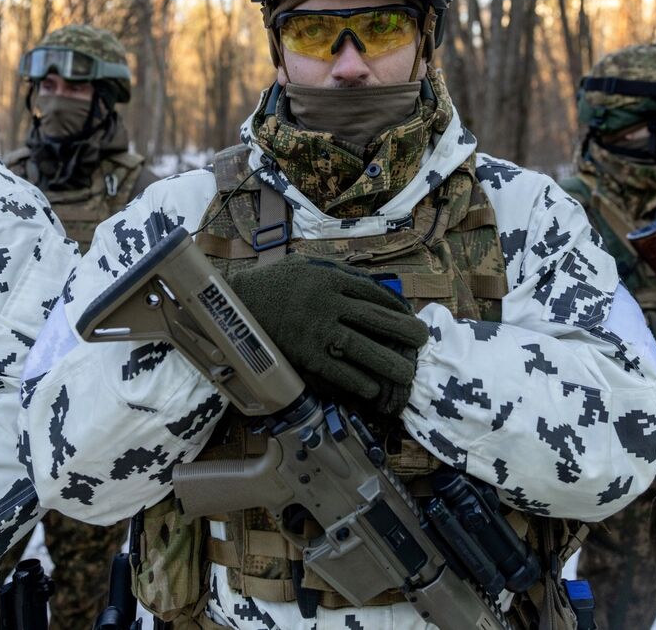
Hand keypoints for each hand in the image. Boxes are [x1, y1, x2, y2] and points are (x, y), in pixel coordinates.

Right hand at [228, 255, 429, 415]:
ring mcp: (316, 330)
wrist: (233, 305)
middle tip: (422, 341)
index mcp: (330, 279)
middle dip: (403, 331)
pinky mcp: (304, 354)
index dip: (396, 306)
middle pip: (376, 318)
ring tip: (406, 372)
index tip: (409, 315)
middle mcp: (328, 303)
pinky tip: (373, 388)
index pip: (374, 293)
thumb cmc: (271, 284)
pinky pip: (338, 370)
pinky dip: (358, 380)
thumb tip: (365, 286)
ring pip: (362, 347)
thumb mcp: (304, 268)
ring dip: (388, 362)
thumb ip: (333, 274)